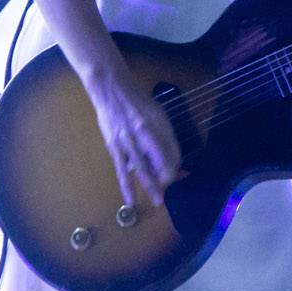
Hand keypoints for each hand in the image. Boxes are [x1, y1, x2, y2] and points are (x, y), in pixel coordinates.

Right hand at [88, 69, 184, 209]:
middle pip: (161, 161)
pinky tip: (129, 199)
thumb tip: (170, 155)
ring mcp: (129, 140)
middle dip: (168, 178)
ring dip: (151, 186)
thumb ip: (163, 133)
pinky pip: (121, 170)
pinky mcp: (114, 146)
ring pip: (142, 169)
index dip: (177, 165)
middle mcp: (145, 133)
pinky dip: (126, 186)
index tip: (180, 173)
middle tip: (171, 190)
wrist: (111, 89)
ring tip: (158, 200)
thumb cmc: (136, 101)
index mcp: (159, 124)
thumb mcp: (157, 112)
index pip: (173, 150)